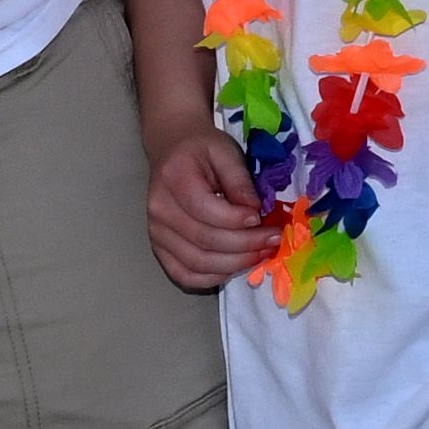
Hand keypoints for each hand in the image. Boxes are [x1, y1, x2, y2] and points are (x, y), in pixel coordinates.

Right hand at [142, 125, 272, 292]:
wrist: (173, 151)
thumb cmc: (202, 149)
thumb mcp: (226, 152)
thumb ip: (240, 181)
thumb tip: (255, 213)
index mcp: (174, 179)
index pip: (205, 211)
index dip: (236, 221)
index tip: (261, 219)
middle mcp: (159, 210)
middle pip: (204, 241)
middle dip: (245, 246)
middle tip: (273, 240)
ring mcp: (156, 233)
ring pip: (197, 263)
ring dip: (234, 264)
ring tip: (261, 253)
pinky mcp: (159, 249)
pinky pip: (184, 275)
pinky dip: (212, 278)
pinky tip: (235, 266)